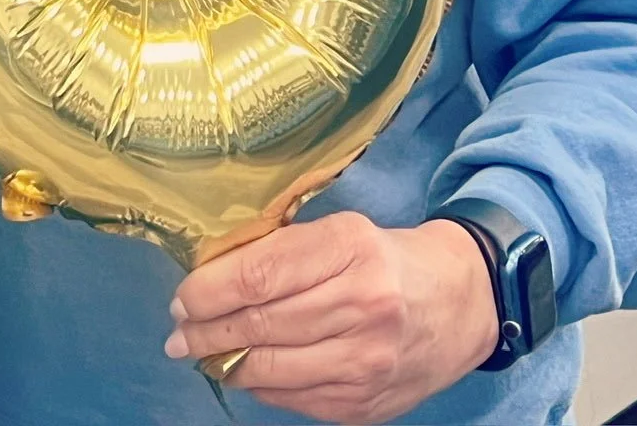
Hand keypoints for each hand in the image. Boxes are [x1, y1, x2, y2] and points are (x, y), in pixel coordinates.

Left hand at [166, 213, 499, 422]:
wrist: (458, 303)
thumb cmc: (383, 259)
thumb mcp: (339, 233)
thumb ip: (281, 252)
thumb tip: (209, 279)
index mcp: (349, 248)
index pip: (259, 275)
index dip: (208, 291)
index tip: (182, 298)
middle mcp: (362, 305)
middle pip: (260, 325)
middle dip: (205, 331)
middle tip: (178, 332)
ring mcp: (367, 361)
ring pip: (272, 370)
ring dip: (225, 364)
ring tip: (200, 353)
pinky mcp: (367, 403)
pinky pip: (295, 400)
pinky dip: (261, 388)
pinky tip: (245, 372)